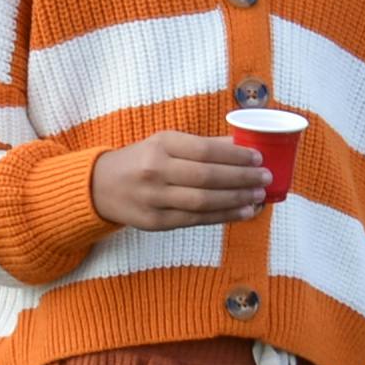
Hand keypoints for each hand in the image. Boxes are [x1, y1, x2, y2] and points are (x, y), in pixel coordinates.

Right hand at [88, 129, 267, 230]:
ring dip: (236, 200)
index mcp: (160, 145)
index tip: (258, 158)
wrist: (100, 186)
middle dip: (241, 179)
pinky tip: (243, 213)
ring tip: (259, 197)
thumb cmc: (140, 160)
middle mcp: (156, 171)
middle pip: (207, 177)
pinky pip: (195, 220)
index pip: (205, 151)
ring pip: (203, 202)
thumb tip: (241, 145)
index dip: (235, 156)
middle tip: (264, 178)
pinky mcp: (156, 222)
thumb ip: (201, 145)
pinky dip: (222, 217)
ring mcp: (155, 199)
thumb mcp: (165, 143)